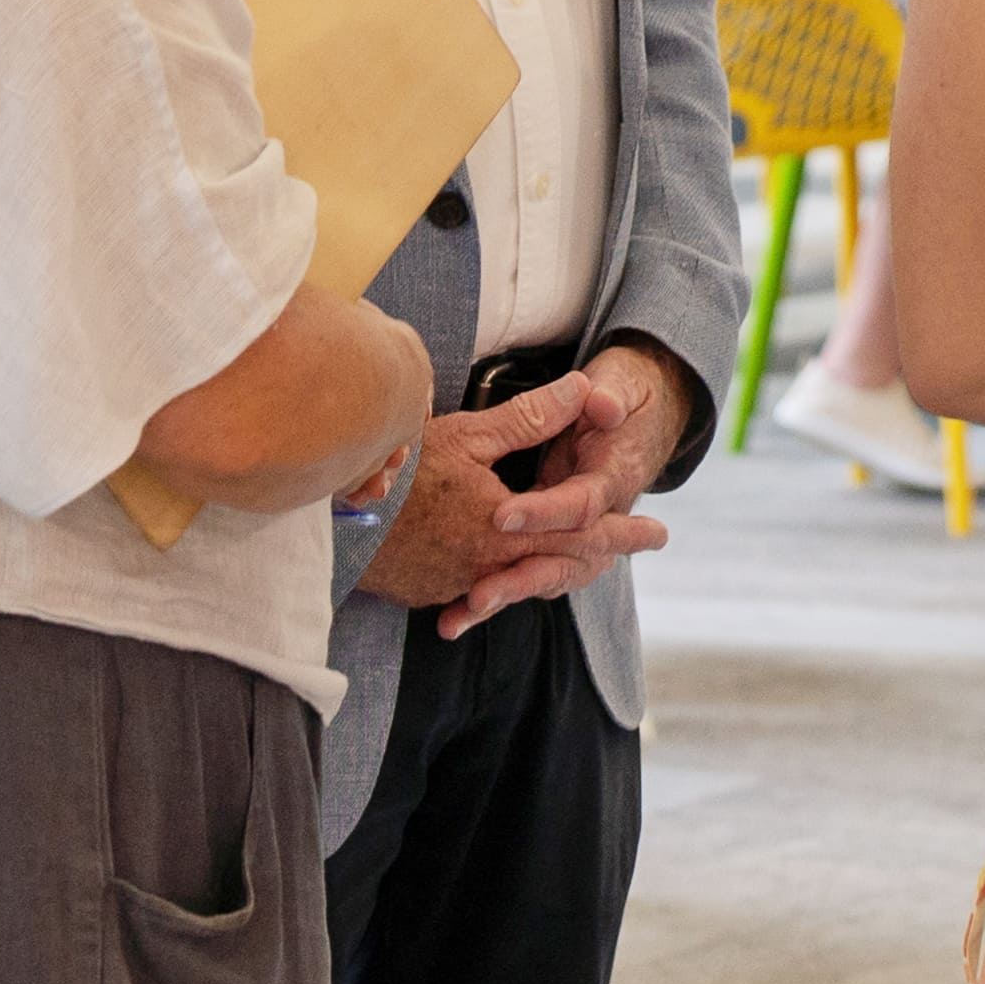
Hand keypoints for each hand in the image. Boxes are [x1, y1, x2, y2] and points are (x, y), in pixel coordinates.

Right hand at [352, 365, 678, 637]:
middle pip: (559, 564)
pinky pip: (479, 588)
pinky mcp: (429, 592)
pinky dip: (503, 578)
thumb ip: (529, 419)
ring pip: (520, 581)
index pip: (582, 532)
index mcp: (506, 529)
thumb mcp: (466, 436)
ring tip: (581, 556)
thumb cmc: (394, 473)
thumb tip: (583, 392)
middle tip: (636, 543)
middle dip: (601, 553)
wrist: (326, 524)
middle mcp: (489, 566)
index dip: (623, 532)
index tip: (658, 533)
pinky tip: (507, 567)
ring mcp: (456, 584)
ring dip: (552, 567)